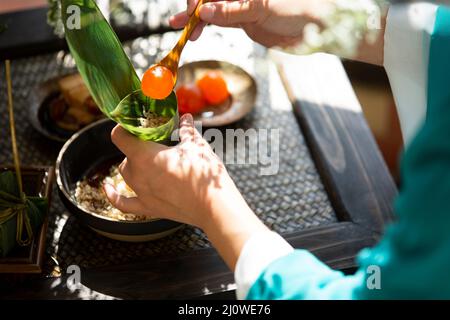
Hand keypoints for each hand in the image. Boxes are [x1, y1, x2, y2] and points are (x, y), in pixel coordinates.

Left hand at [105, 114, 267, 268]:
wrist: (214, 206)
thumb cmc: (205, 174)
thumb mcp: (197, 146)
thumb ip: (187, 130)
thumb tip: (186, 118)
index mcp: (145, 156)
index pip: (120, 136)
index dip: (125, 127)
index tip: (135, 124)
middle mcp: (137, 174)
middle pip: (126, 155)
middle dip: (137, 147)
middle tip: (155, 143)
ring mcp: (141, 193)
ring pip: (126, 174)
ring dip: (134, 165)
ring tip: (149, 160)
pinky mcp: (148, 207)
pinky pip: (123, 203)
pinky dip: (113, 195)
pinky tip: (107, 188)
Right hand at [170, 0, 327, 46]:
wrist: (314, 28)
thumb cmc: (296, 8)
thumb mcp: (261, 8)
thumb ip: (232, 11)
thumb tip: (204, 12)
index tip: (193, 11)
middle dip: (194, 7)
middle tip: (183, 22)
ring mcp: (241, 5)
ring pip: (213, 9)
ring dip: (195, 18)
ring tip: (178, 26)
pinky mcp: (243, 20)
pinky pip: (220, 21)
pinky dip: (207, 26)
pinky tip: (194, 30)